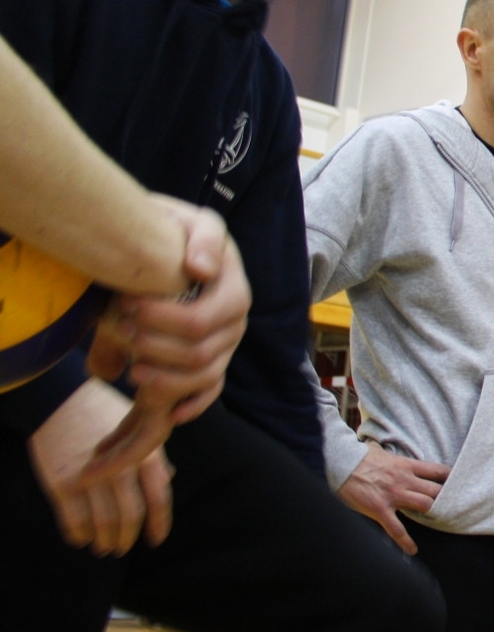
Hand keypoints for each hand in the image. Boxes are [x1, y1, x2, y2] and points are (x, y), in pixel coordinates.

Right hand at [29, 381, 173, 555]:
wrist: (60, 398)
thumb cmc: (103, 411)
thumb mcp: (138, 427)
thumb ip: (154, 454)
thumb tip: (168, 478)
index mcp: (146, 454)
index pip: (158, 497)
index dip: (159, 523)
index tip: (156, 540)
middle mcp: (121, 468)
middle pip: (131, 515)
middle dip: (127, 538)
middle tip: (122, 548)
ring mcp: (91, 476)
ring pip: (103, 522)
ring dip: (105, 541)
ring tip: (104, 548)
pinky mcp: (62, 482)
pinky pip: (74, 521)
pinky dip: (79, 535)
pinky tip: (81, 539)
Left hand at [84, 218, 249, 480]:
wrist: (167, 244)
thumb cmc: (176, 232)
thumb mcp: (192, 220)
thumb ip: (204, 237)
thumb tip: (202, 270)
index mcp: (234, 292)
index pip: (200, 322)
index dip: (162, 321)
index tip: (126, 304)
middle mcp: (236, 324)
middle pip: (200, 354)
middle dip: (154, 347)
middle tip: (120, 330)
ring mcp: (226, 346)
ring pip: (203, 378)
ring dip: (165, 379)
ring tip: (130, 367)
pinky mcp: (213, 362)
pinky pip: (211, 392)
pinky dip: (192, 404)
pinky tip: (170, 411)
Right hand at [339, 444, 450, 554]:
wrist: (340, 463)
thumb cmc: (359, 457)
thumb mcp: (383, 452)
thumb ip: (393, 458)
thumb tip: (391, 454)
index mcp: (406, 466)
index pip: (438, 471)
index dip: (451, 478)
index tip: (459, 484)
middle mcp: (404, 481)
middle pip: (436, 491)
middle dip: (446, 499)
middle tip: (452, 506)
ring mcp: (393, 496)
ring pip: (424, 506)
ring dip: (432, 513)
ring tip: (437, 521)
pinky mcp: (380, 510)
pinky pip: (396, 529)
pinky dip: (405, 542)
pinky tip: (411, 550)